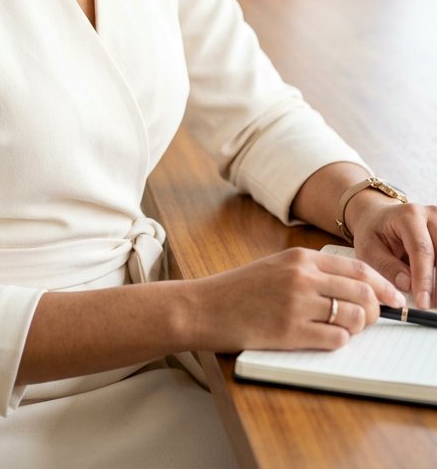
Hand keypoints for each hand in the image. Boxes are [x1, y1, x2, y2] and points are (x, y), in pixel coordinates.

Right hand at [191, 247, 404, 352]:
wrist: (205, 306)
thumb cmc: (240, 289)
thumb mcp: (278, 267)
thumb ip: (313, 272)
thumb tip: (355, 288)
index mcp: (301, 257)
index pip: (358, 269)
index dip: (383, 286)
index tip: (393, 298)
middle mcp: (302, 277)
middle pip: (363, 294)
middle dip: (377, 310)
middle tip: (373, 319)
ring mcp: (297, 304)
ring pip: (354, 318)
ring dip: (358, 327)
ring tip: (346, 328)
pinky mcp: (290, 331)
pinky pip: (335, 339)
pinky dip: (340, 341)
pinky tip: (327, 337)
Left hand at [347, 195, 436, 308]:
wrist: (378, 217)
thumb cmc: (373, 233)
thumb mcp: (368, 249)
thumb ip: (386, 266)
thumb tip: (408, 285)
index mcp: (408, 216)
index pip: (422, 250)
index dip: (424, 279)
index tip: (423, 303)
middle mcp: (430, 215)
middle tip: (429, 305)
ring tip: (430, 299)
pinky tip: (433, 289)